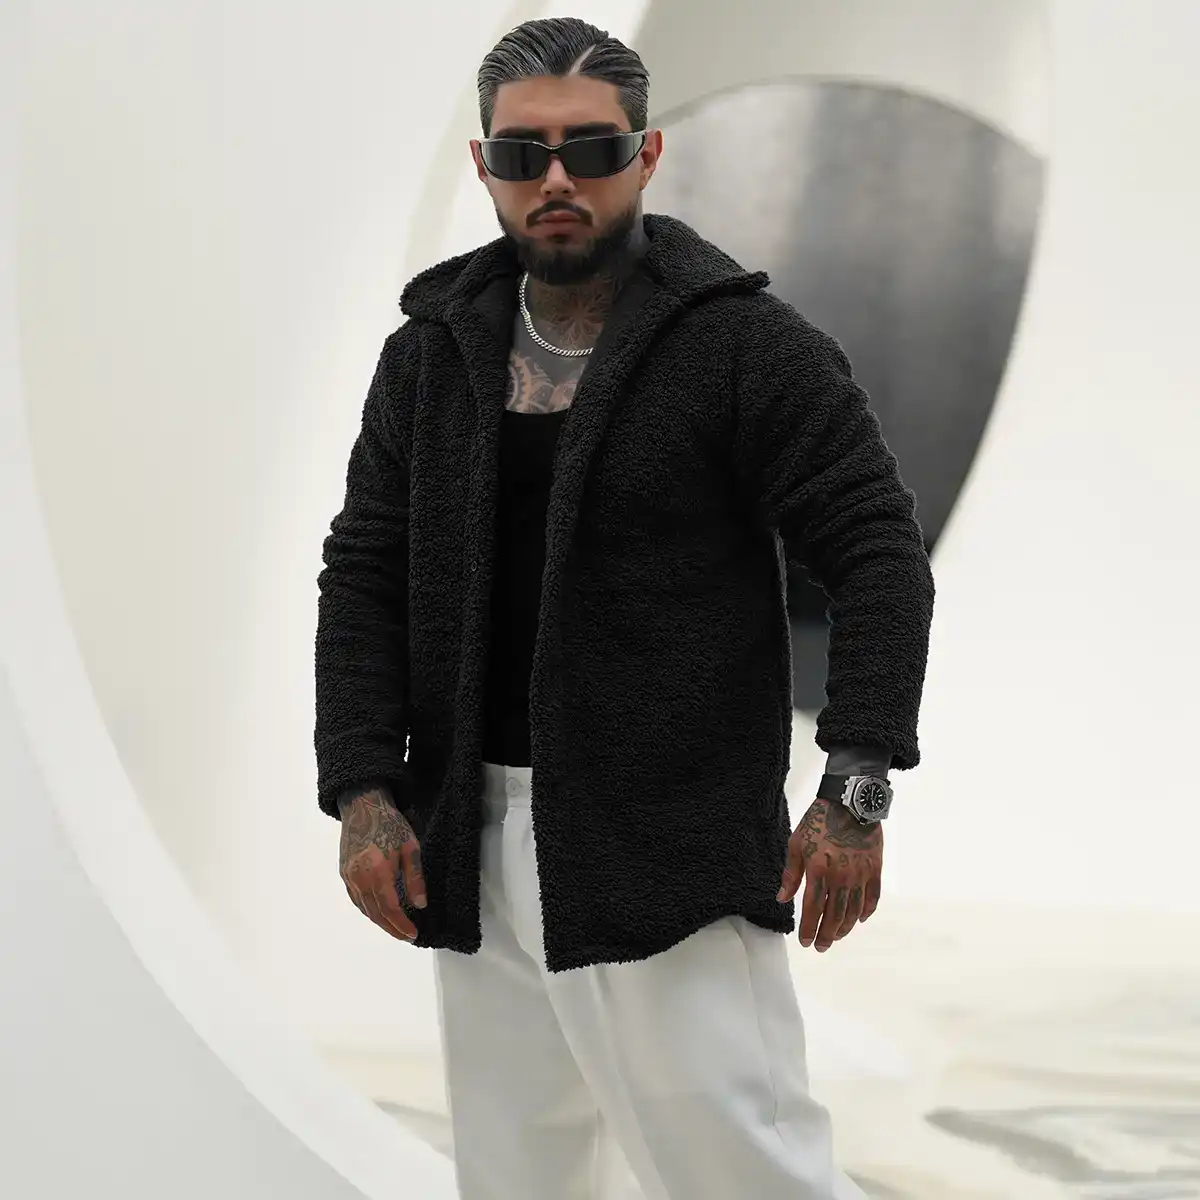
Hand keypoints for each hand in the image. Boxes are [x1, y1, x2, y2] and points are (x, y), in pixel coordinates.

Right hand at [338, 785, 426, 941]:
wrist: (363, 807)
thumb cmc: (391, 824)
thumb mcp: (410, 847)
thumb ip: (415, 878)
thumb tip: (420, 905)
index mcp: (378, 872)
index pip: (390, 909)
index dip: (402, 925)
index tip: (413, 934)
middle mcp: (360, 878)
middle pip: (376, 914)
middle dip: (392, 928)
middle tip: (406, 936)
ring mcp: (349, 877)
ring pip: (365, 909)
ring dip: (380, 922)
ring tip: (396, 927)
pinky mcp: (344, 874)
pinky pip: (356, 899)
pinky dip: (368, 910)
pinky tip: (379, 912)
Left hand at [776, 798, 881, 951]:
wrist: (849, 803)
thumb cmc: (819, 821)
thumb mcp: (796, 844)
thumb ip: (791, 875)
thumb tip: (782, 898)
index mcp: (818, 870)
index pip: (812, 908)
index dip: (808, 928)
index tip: (805, 942)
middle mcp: (840, 877)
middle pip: (834, 915)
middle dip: (826, 935)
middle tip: (821, 947)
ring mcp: (859, 875)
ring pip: (853, 911)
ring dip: (844, 928)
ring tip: (837, 936)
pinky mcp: (874, 869)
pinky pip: (871, 898)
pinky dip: (866, 911)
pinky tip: (859, 919)